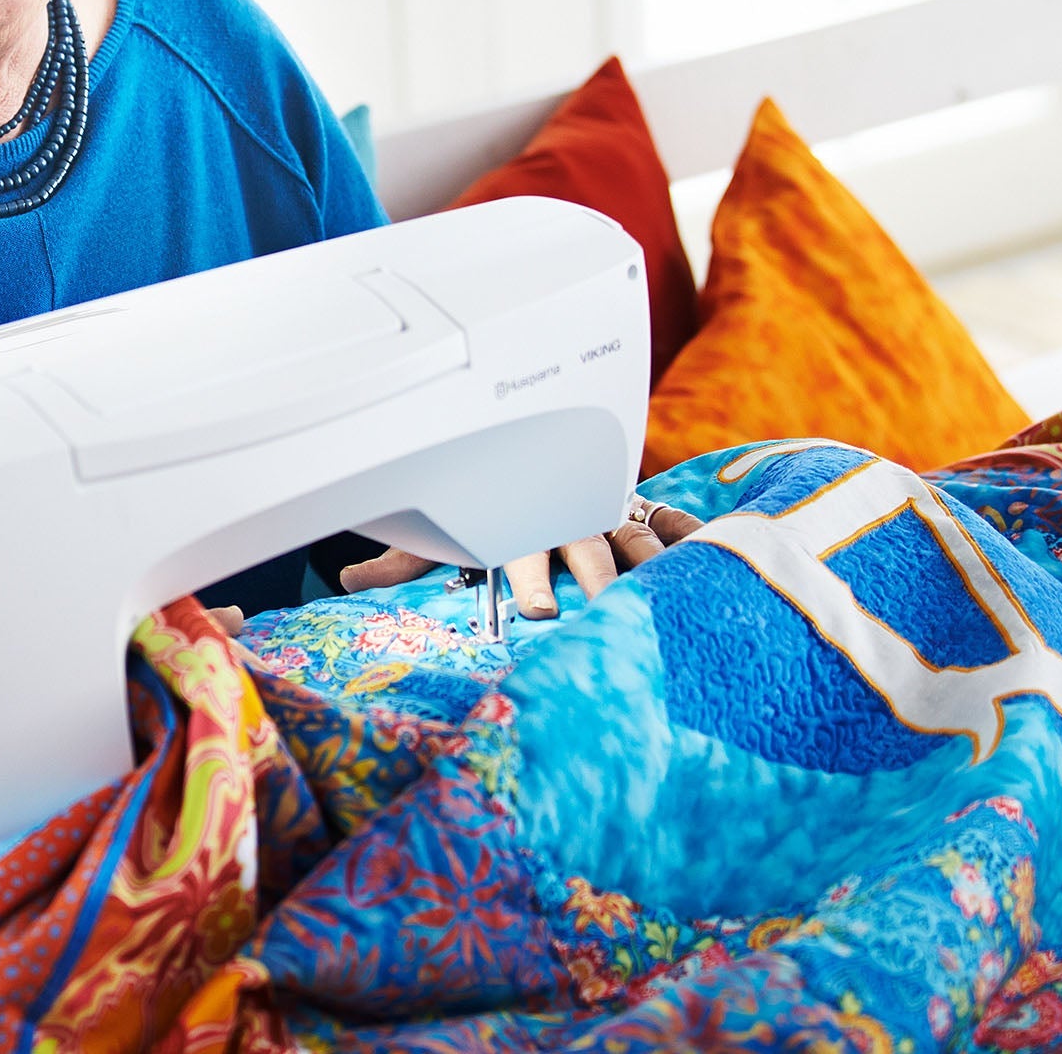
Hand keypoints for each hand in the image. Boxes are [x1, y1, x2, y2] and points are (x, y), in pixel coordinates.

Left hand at [338, 496, 701, 619]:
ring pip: (637, 535)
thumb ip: (399, 558)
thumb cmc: (483, 506)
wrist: (525, 449)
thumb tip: (347, 582)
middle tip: (614, 610)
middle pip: (589, 550)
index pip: (525, 554)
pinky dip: (693, 531)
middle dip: (601, 578)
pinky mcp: (640, 509)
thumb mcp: (440, 531)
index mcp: (518, 524)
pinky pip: (674, 519)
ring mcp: (607, 512)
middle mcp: (565, 517)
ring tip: (677, 591)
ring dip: (655, 560)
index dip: (534, 581)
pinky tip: (714, 550)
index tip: (541, 612)